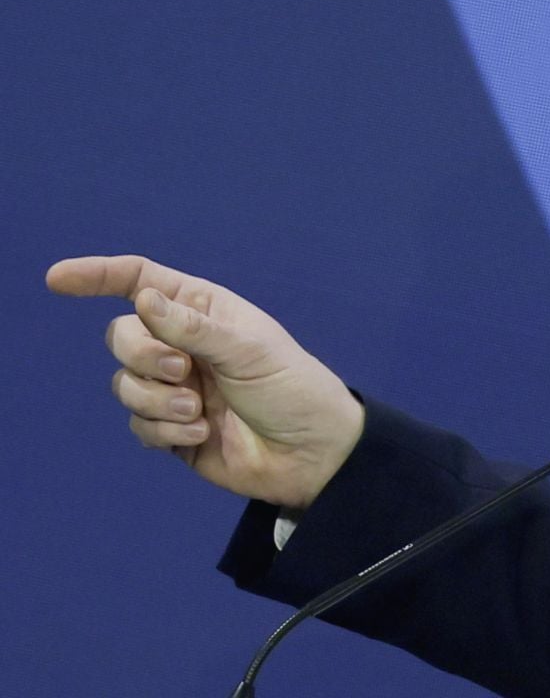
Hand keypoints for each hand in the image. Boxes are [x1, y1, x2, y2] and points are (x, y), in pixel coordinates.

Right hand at [47, 255, 364, 510]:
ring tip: (199, 411)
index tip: (58, 279)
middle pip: (121, 336)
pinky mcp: (171, 429)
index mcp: (204, 311)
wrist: (311, 455)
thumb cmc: (293, 389)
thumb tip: (143, 299)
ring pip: (124, 384)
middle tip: (184, 372)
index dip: (98, 276)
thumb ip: (193, 327)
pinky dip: (164, 430)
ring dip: (157, 400)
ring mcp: (175, 388)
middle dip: (142, 355)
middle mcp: (184, 345)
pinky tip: (201, 434)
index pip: (141, 282)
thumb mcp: (249, 350)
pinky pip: (138, 424)